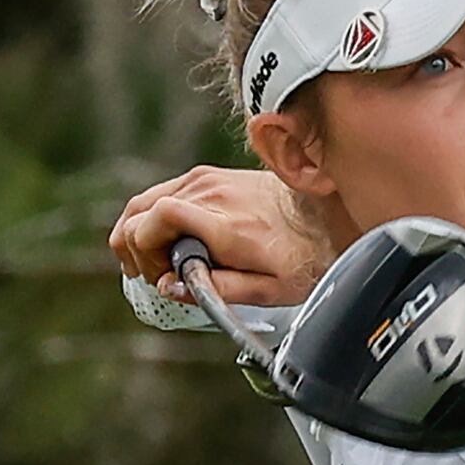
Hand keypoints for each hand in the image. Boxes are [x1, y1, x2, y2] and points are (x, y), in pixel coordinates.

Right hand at [109, 165, 324, 305]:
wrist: (330, 217)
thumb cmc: (304, 256)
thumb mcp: (269, 289)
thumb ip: (218, 289)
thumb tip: (169, 287)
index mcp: (225, 223)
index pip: (154, 218)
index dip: (142, 250)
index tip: (158, 275)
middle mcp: (212, 193)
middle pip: (140, 211)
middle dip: (135, 248)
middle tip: (156, 276)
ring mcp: (209, 178)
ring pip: (146, 200)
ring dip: (141, 233)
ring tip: (159, 264)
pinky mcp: (211, 175)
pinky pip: (163, 193)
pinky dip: (154, 218)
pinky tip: (168, 243)